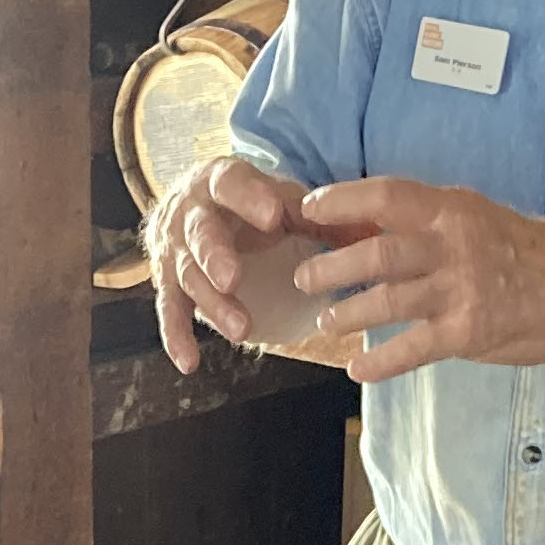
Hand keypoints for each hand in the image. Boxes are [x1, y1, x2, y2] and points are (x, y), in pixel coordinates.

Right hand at [149, 154, 311, 372]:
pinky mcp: (169, 281)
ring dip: (213, 305)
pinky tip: (190, 362)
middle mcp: (190, 214)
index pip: (232, 185)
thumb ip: (321, 217)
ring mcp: (176, 250)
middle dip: (215, 257)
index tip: (271, 216)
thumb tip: (376, 236)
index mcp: (221, 181)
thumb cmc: (246, 203)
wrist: (190, 204)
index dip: (248, 199)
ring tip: (241, 330)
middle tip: (233, 279)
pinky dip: (176, 336)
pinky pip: (170, 309)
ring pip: (189, 277)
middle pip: (200, 234)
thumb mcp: (280, 200)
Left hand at [291, 177, 544, 378]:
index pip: (385, 195)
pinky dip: (379, 362)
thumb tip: (373, 228)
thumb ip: (431, 225)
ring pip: (386, 301)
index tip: (309, 208)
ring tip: (326, 322)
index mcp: (452, 209)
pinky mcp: (468, 332)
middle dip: (331, 267)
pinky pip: (411, 349)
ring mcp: (460, 289)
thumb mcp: (479, 219)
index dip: (341, 200)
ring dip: (347, 314)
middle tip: (304, 278)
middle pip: (376, 252)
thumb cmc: (529, 253)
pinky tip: (358, 371)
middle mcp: (452, 245)